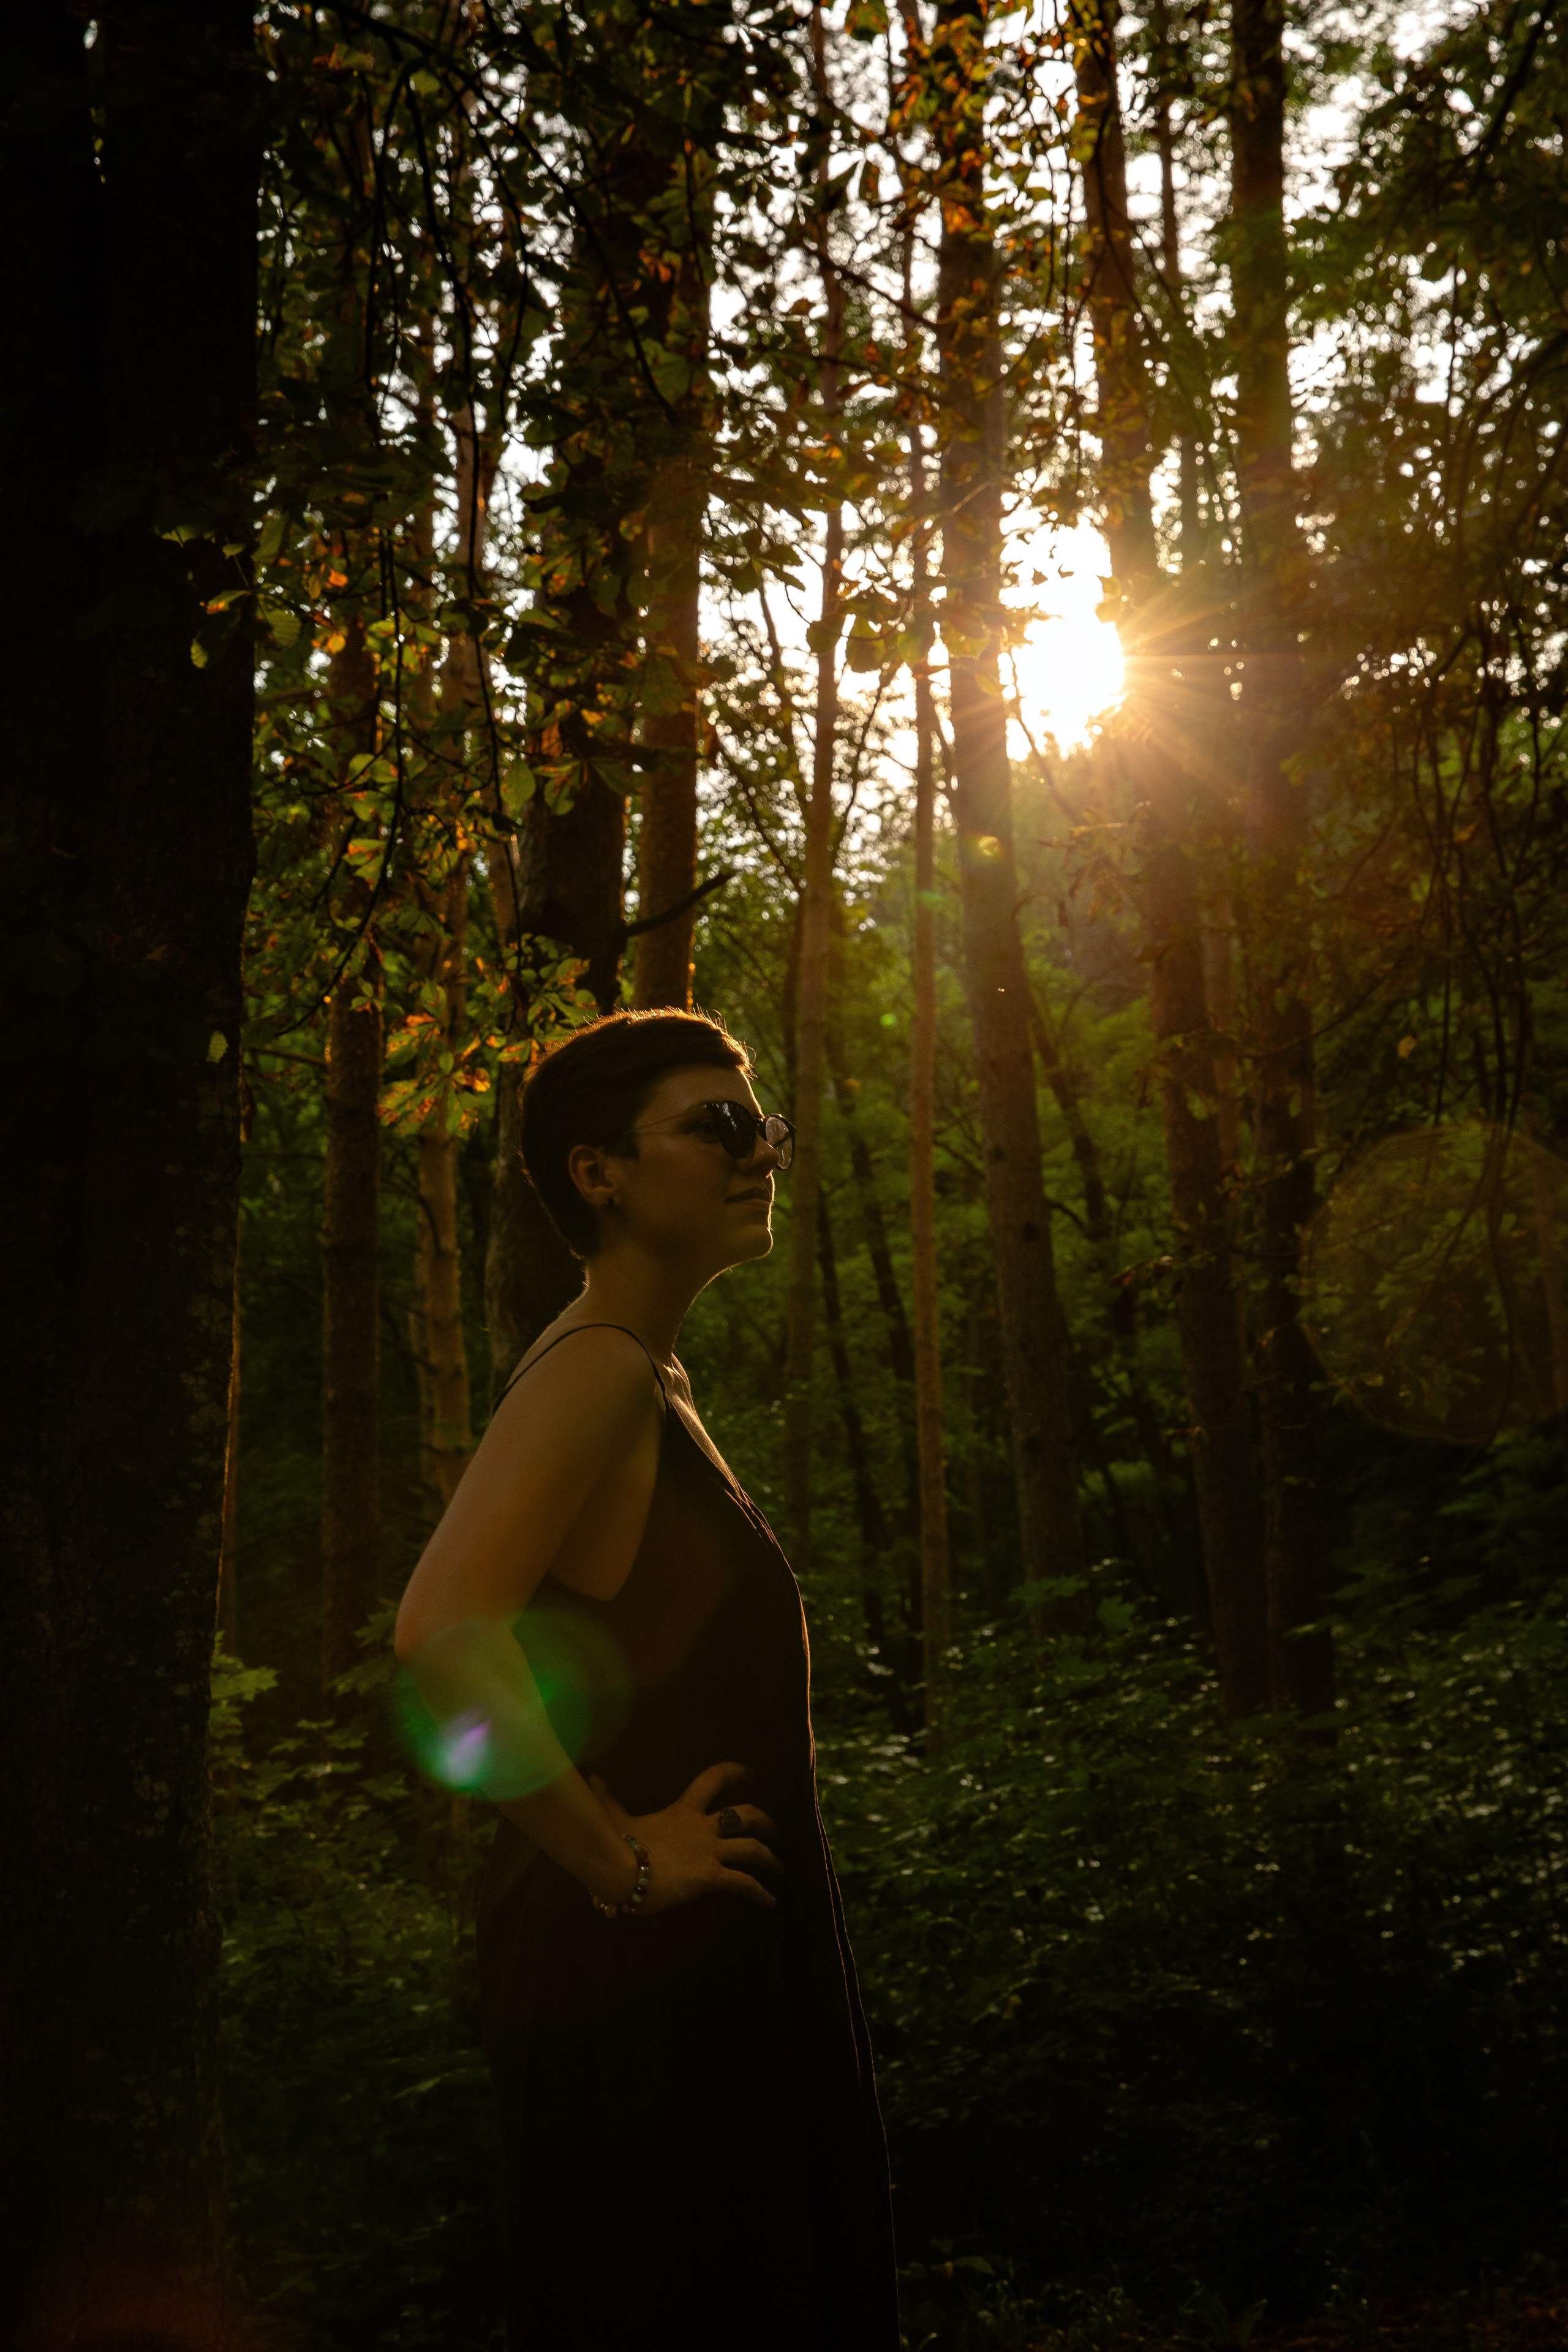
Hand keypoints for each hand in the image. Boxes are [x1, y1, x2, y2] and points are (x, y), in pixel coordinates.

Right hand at [587, 1761, 782, 1914]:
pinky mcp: (711, 1876)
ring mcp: (709, 1851)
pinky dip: (760, 1892)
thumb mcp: (614, 1816)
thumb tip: (591, 1777)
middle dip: (765, 1821)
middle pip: (745, 1816)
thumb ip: (608, 1798)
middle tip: (775, 1829)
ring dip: (770, 1857)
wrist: (621, 1868)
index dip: (735, 1772)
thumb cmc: (617, 1842)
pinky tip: (770, 1901)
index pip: (713, 1779)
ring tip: (779, 1867)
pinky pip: (744, 1883)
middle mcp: (703, 1827)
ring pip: (752, 1849)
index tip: (750, 1773)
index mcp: (683, 1810)